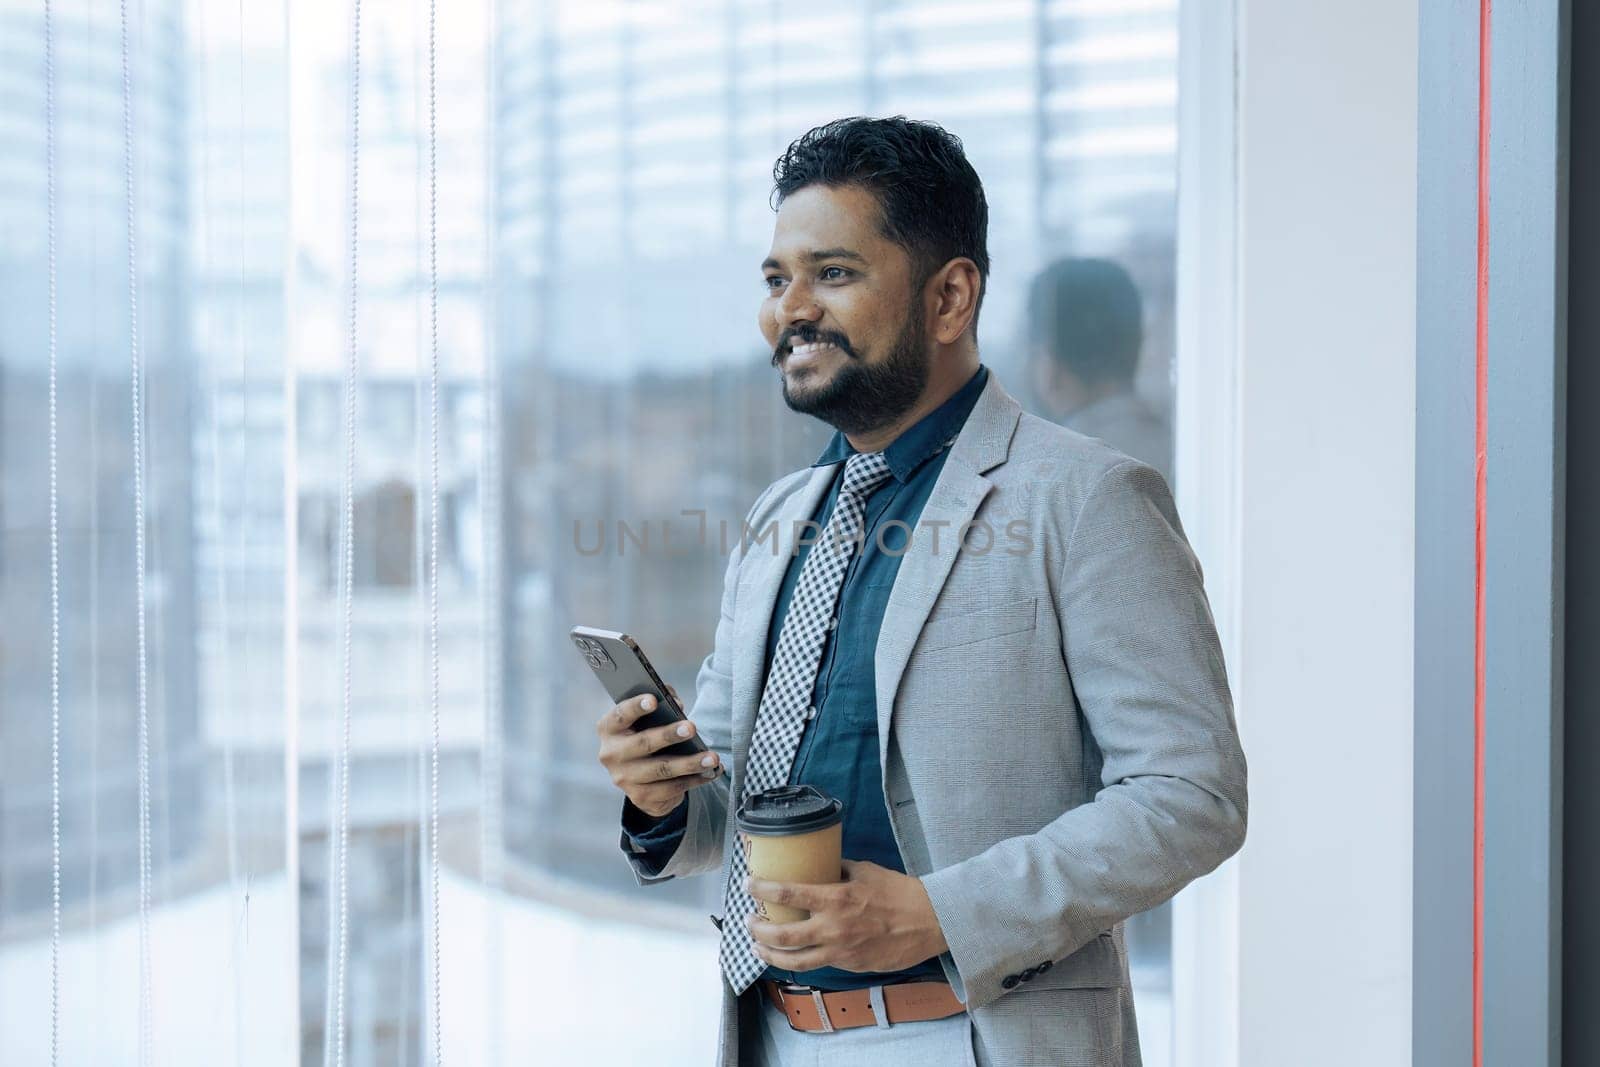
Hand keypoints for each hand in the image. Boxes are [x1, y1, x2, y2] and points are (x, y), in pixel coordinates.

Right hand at [596, 687, 721, 817]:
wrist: (640, 777)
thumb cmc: (646, 735)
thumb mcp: (648, 719)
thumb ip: (662, 704)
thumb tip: (678, 705)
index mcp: (610, 729)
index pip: (620, 715)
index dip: (636, 706)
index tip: (654, 700)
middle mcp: (611, 754)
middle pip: (642, 743)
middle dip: (668, 735)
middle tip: (691, 728)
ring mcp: (624, 778)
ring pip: (661, 770)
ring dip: (689, 763)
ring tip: (711, 758)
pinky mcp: (640, 797)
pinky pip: (671, 789)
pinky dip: (694, 780)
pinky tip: (709, 772)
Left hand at [746, 860, 949, 973]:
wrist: (930, 922)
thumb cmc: (899, 892)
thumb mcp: (865, 870)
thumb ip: (839, 869)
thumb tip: (819, 864)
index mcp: (836, 898)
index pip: (787, 893)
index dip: (762, 889)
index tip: (748, 884)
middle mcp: (833, 928)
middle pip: (781, 936)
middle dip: (757, 930)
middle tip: (749, 921)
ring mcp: (840, 951)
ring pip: (793, 961)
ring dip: (769, 955)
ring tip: (757, 947)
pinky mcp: (850, 966)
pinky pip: (818, 965)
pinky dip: (798, 961)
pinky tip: (791, 956)